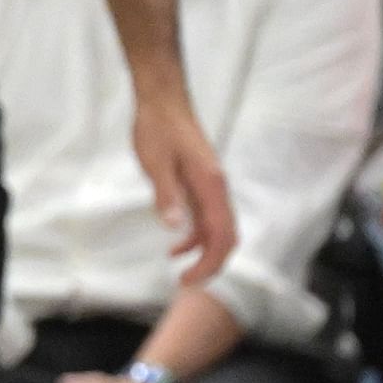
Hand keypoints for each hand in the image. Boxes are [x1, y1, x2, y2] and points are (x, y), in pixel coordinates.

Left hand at [132, 85, 236, 279]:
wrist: (162, 100)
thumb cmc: (158, 127)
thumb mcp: (156, 163)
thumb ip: (166, 195)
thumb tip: (174, 228)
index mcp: (211, 185)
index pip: (221, 235)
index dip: (209, 263)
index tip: (188, 280)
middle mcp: (218, 188)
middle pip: (226, 237)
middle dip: (211, 264)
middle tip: (186, 282)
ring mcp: (212, 186)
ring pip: (218, 229)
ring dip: (203, 251)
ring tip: (179, 269)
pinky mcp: (202, 183)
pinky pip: (207, 217)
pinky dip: (196, 234)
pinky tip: (176, 243)